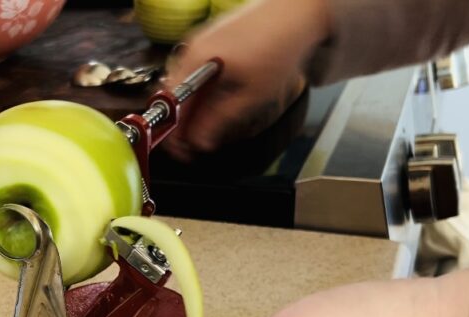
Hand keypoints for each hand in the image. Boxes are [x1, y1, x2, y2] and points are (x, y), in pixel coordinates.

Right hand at [162, 0, 328, 159]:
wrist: (298, 13)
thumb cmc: (278, 46)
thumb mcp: (251, 95)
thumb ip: (220, 121)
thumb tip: (200, 142)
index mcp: (194, 61)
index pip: (169, 104)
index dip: (173, 131)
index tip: (182, 150)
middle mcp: (192, 49)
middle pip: (176, 94)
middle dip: (184, 122)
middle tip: (196, 143)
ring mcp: (202, 42)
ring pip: (188, 84)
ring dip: (195, 108)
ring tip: (210, 127)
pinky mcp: (214, 40)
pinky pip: (199, 71)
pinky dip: (204, 91)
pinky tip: (219, 104)